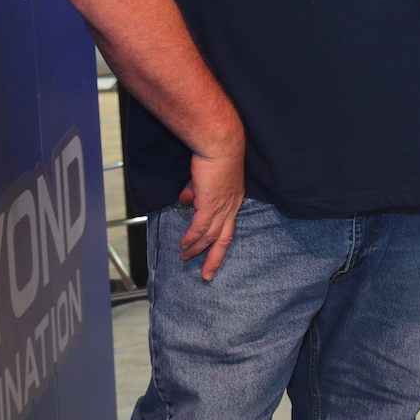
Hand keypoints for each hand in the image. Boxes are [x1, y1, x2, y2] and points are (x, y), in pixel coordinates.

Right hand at [177, 138, 245, 280]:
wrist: (220, 144)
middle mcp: (231, 207)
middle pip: (224, 239)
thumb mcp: (205, 178)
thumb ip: (197, 191)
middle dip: (215, 258)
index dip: (220, 242)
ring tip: (185, 257)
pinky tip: (185, 246)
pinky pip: (201, 227)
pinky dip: (192, 238)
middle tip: (207, 275)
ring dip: (196, 248)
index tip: (215, 254)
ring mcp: (222, 207)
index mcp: (234, 200)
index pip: (228, 227)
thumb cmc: (214, 155)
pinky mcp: (211, 204)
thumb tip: (188, 200)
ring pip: (210, 236)